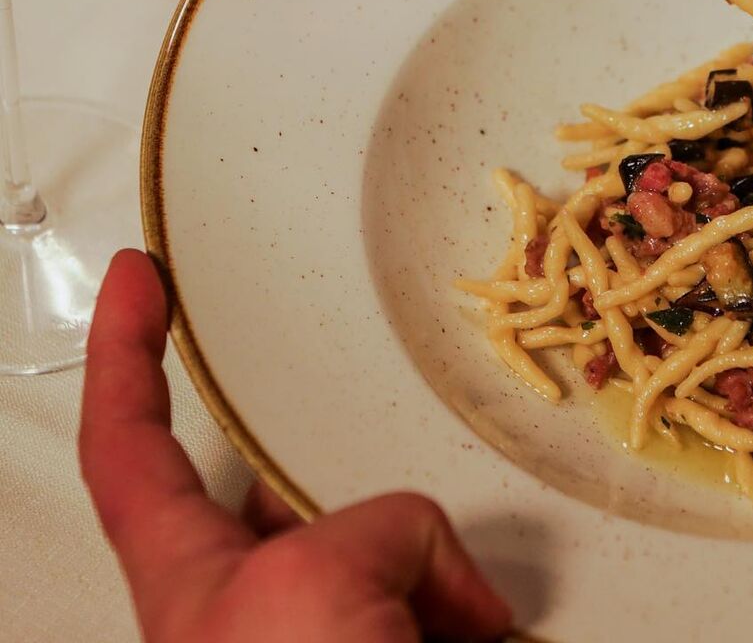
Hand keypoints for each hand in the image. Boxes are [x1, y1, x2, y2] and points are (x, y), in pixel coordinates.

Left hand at [79, 249, 511, 642]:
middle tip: (364, 449)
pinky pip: (441, 609)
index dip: (125, 350)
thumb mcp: (316, 591)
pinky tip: (496, 630)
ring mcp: (317, 640)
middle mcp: (246, 610)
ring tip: (462, 605)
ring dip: (434, 570)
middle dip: (339, 477)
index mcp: (191, 582)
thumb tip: (453, 588)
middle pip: (290, 500)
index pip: (130, 440)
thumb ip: (382, 530)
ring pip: (385, 556)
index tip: (136, 277)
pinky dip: (475, 612)